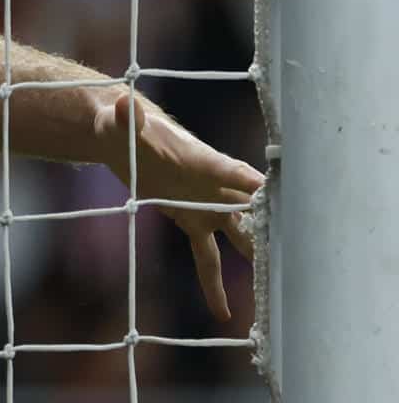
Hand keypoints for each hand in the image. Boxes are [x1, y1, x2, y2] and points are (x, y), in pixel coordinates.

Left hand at [102, 90, 263, 320]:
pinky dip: (214, 284)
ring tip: (280, 296)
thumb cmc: (123, 124)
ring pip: (240, 240)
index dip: (259, 189)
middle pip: (251, 213)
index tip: (286, 204)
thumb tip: (123, 104)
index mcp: (204, 161)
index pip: (238, 175)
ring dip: (259, 263)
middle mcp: (214, 187)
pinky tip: (223, 314)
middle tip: (300, 262)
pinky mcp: (192, 222)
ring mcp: (207, 206)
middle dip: (274, 234)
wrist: (118, 135)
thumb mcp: (120, 122)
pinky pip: (208, 258)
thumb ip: (126, 117)